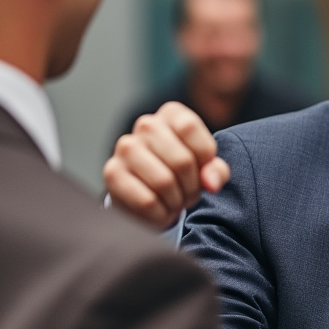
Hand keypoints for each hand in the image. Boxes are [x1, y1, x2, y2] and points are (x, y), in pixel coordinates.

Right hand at [104, 102, 229, 227]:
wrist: (147, 194)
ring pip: (164, 182)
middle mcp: (146, 124)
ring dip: (176, 201)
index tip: (202, 170)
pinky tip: (159, 210)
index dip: (204, 157)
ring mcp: (125, 147)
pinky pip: (146, 201)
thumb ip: (216, 171)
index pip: (190, 128)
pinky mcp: (112, 173)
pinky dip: (160, 214)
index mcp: (172, 114)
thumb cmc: (181, 175)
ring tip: (175, 202)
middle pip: (182, 160)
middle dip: (192, 186)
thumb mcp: (205, 168)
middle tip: (189, 194)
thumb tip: (211, 182)